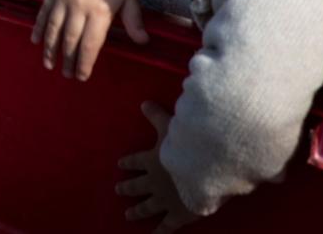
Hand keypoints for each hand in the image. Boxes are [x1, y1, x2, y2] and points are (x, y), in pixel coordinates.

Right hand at [34, 0, 146, 80]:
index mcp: (99, 10)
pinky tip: (36, 40)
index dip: (85, 62)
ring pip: (53, 28)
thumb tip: (143, 41)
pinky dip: (39, 27)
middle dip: (67, 59)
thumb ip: (133, 19)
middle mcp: (78, 5)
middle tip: (66, 74)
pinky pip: (44, 12)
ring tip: (48, 64)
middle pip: (70, 39)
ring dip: (50, 48)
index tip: (82, 76)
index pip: (90, 43)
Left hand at [118, 104, 196, 230]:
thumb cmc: (188, 147)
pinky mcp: (178, 215)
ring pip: (147, 207)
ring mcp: (164, 200)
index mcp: (151, 160)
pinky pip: (166, 226)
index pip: (135, 161)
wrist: (204, 172)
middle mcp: (154, 182)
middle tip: (118, 189)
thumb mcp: (171, 127)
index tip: (120, 164)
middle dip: (127, 187)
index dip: (128, 162)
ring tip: (128, 215)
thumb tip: (143, 102)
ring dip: (137, 211)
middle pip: (136, 186)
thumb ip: (157, 116)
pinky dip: (159, 233)